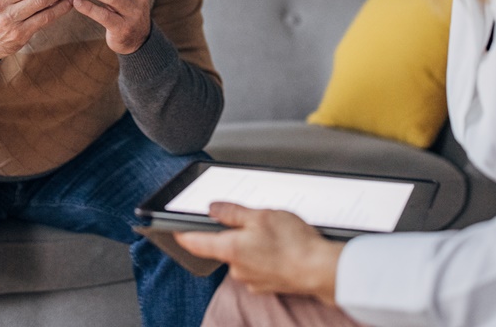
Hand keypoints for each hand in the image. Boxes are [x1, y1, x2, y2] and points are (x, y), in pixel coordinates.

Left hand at [173, 203, 343, 304]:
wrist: (320, 270)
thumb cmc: (293, 243)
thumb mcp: (260, 215)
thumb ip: (232, 212)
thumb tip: (212, 209)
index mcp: (230, 248)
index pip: (194, 242)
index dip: (182, 233)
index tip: (175, 226)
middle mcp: (236, 268)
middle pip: (222, 247)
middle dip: (233, 233)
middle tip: (253, 219)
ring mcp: (251, 280)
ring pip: (242, 256)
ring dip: (251, 245)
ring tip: (275, 233)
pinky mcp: (266, 285)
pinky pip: (257, 266)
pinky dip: (264, 256)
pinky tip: (281, 248)